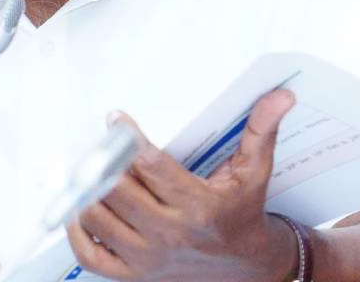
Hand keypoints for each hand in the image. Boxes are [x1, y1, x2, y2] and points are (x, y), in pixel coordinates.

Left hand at [66, 89, 296, 281]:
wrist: (245, 268)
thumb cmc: (242, 212)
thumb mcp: (255, 170)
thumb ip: (262, 130)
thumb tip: (281, 95)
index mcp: (197, 206)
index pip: (151, 166)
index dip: (128, 139)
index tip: (117, 119)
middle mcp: (169, 234)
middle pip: (117, 190)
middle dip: (105, 164)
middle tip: (102, 147)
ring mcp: (147, 258)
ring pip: (99, 217)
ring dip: (90, 191)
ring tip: (93, 172)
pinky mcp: (133, 274)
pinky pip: (90, 254)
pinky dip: (78, 231)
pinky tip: (82, 208)